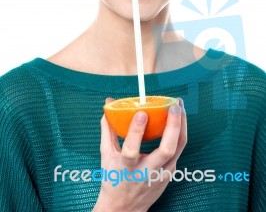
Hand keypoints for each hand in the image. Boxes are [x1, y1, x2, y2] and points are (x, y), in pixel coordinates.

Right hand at [93, 97, 186, 211]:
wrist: (125, 209)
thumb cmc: (114, 180)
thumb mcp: (106, 156)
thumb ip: (108, 129)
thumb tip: (108, 104)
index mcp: (127, 168)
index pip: (132, 150)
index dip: (137, 131)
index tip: (142, 113)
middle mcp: (147, 172)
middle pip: (166, 149)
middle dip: (173, 125)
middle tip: (173, 105)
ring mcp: (162, 174)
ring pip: (178, 148)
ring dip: (182, 125)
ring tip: (179, 105)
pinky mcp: (170, 173)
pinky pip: (178, 149)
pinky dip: (180, 132)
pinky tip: (179, 118)